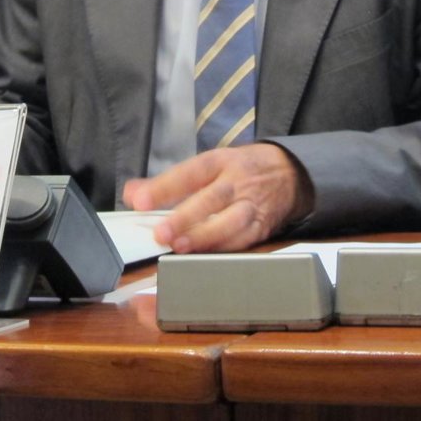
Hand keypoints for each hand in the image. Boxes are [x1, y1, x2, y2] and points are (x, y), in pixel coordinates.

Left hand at [122, 143, 312, 252]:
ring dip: (204, 237)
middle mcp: (236, 182)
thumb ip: (168, 182)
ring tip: (180, 248)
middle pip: (211, 198)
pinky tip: (204, 258)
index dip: (164, 187)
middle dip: (184, 217)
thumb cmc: (239, 170)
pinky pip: (243, 240)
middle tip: (160, 233)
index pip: (189, 172)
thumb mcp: (207, 165)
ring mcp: (251, 205)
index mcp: (219, 162)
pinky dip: (223, 250)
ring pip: (230, 222)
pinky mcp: (261, 227)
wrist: (289, 173)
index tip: (138, 200)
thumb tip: (132, 193)